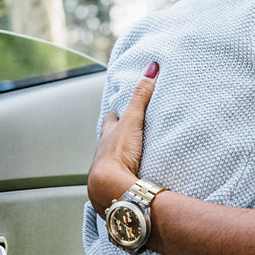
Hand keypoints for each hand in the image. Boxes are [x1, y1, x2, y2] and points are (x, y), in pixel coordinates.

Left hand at [87, 62, 157, 211]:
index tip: (122, 111)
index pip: (110, 120)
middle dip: (117, 137)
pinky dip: (126, 177)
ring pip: (113, 161)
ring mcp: (108, 171)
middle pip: (109, 140)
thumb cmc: (118, 153)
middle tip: (128, 135)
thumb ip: (141, 96)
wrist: (110, 187)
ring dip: (121, 159)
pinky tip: (134, 180)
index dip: (116, 115)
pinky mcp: (115, 186)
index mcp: (108, 135)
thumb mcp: (132, 121)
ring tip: (133, 159)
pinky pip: (120, 179)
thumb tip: (151, 67)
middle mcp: (104, 152)